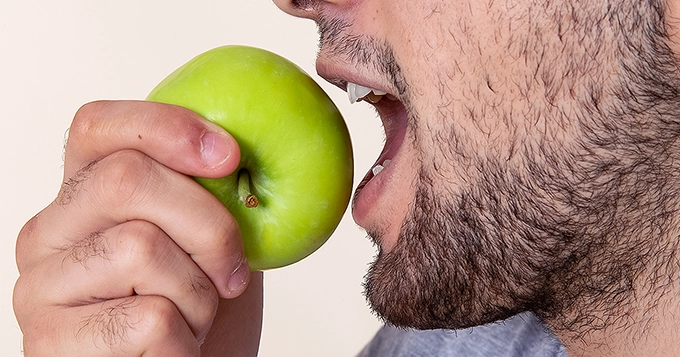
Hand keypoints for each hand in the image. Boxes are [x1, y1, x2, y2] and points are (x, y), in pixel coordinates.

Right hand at [14, 101, 258, 355]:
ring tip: (194, 319)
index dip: (166, 127)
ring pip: (140, 248)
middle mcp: (49, 233)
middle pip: (125, 180)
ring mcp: (41, 288)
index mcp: (84, 196)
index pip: (97, 126)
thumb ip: (210, 193)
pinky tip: (176, 349)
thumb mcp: (211, 240)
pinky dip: (186, 339)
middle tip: (232, 271)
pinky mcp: (50, 344)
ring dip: (198, 294)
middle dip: (208, 224)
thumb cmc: (198, 308)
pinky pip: (149, 320)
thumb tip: (235, 145)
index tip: (229, 155)